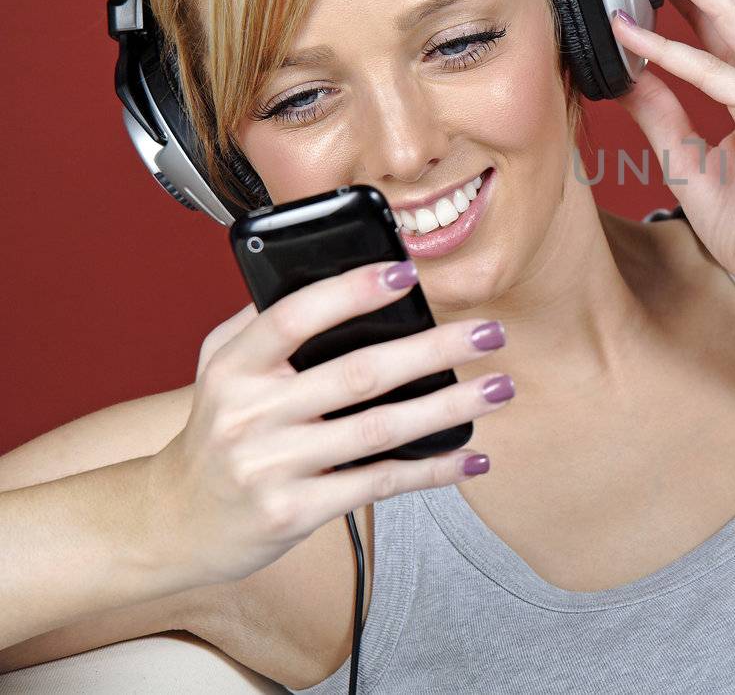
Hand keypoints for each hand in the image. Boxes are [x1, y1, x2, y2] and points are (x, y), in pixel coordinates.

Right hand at [149, 263, 514, 586]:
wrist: (176, 522)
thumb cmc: (217, 433)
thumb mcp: (219, 369)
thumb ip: (264, 322)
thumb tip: (333, 272)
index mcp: (234, 367)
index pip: (295, 316)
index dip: (351, 291)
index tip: (407, 272)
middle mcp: (250, 415)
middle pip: (358, 373)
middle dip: (433, 349)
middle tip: (490, 333)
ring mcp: (273, 466)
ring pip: (380, 429)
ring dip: (449, 406)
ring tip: (499, 387)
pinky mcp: (295, 511)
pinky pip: (379, 483)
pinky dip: (432, 470)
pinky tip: (472, 458)